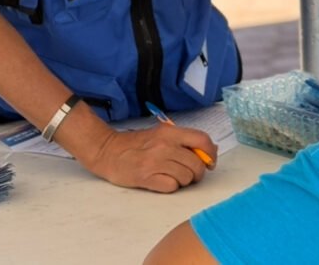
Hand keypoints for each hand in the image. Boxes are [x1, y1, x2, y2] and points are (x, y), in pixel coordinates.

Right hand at [84, 124, 216, 192]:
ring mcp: (155, 162)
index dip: (211, 153)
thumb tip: (210, 151)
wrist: (107, 151)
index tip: (209, 162)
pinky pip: (172, 187)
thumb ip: (183, 141)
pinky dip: (170, 187)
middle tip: (188, 173)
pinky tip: (161, 181)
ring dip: (183, 181)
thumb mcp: (160, 134)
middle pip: (196, 164)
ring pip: (186, 178)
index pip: (202, 140)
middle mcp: (164, 145)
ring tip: (171, 176)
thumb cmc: (136, 144)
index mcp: (169, 132)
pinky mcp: (146, 178)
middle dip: (196, 173)